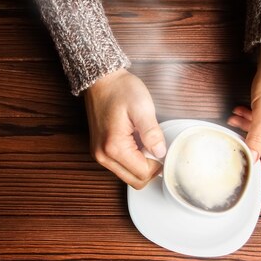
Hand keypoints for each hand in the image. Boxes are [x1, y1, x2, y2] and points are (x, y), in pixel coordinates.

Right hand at [84, 68, 165, 188]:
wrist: (101, 80)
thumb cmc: (120, 90)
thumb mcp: (142, 107)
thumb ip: (152, 133)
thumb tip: (161, 153)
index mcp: (114, 147)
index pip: (143, 173)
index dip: (158, 164)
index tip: (161, 146)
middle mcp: (103, 156)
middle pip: (135, 181)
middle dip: (149, 168)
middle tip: (154, 145)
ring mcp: (99, 155)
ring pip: (128, 176)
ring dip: (140, 165)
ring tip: (143, 141)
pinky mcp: (100, 152)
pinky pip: (121, 167)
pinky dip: (132, 160)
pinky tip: (135, 142)